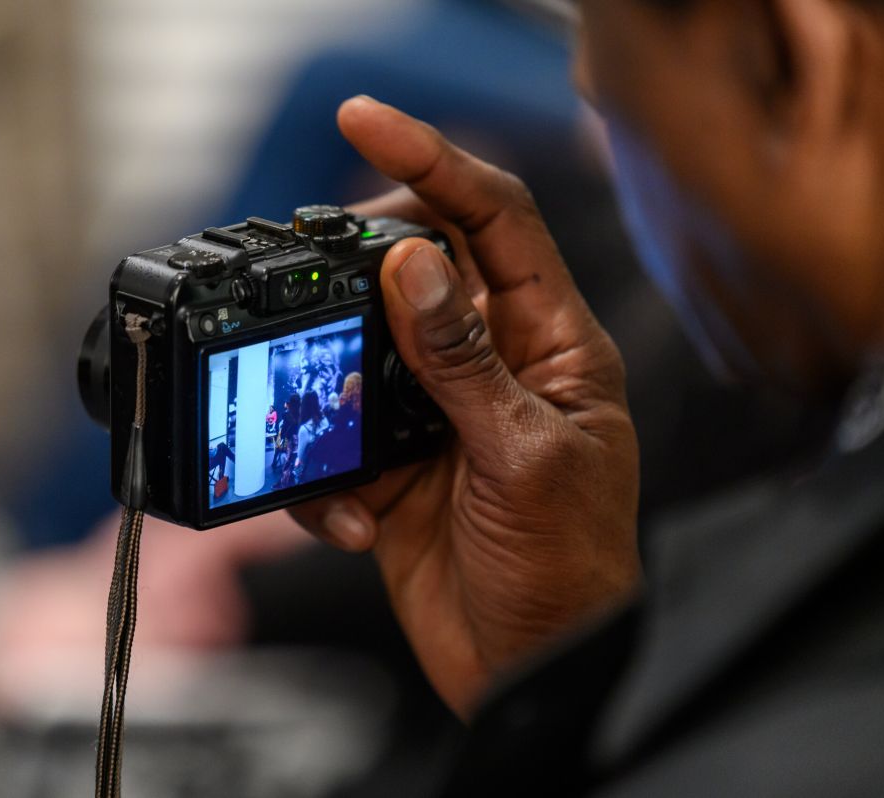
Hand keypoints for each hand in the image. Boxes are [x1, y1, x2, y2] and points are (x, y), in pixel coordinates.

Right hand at [289, 97, 641, 718]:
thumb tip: (413, 265)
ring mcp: (438, 415)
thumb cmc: (570, 573)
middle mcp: (493, 367)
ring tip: (325, 423)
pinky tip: (354, 518)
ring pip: (359, 349)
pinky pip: (336, 437)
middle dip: (358, 273)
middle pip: (416, 270)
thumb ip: (462, 359)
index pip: (496, 220)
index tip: (363, 123)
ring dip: (328, 384)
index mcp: (552, 345)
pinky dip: (326, 478)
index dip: (432, 162)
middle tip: (313, 285)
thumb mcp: (523, 456)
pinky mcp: (394, 466)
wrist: (533, 673)